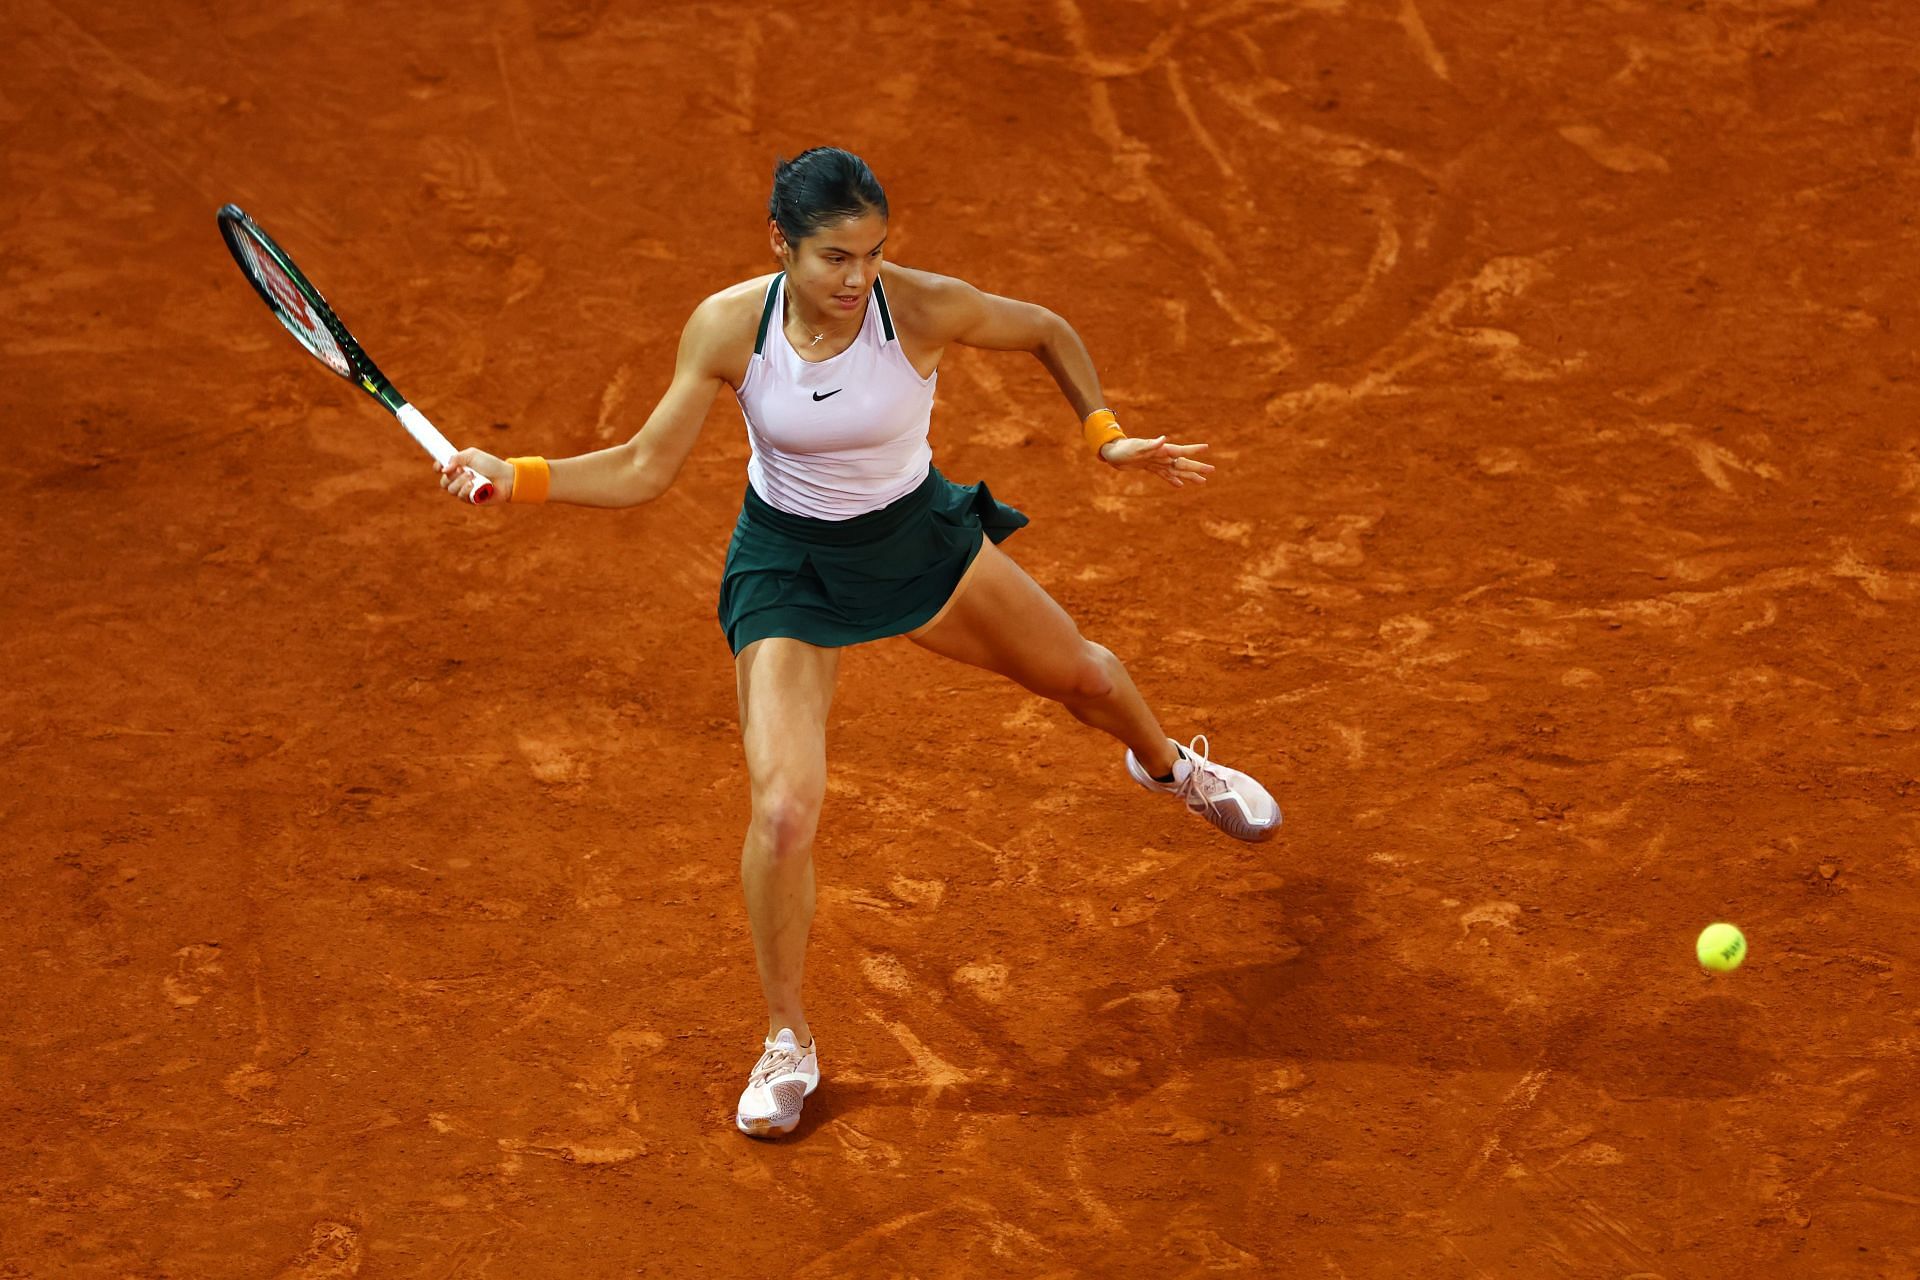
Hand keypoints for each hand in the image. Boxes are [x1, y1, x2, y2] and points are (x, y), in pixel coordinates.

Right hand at [439, 448, 511, 503]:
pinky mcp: (471, 500)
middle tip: (462, 470)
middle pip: (443, 482)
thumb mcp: (472, 455)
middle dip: (451, 476)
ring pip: (451, 490)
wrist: (506, 477)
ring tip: (472, 476)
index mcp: (458, 468)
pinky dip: (465, 490)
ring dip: (460, 482)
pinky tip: (473, 485)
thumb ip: (456, 458)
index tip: (439, 466)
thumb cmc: (491, 465)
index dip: (437, 468)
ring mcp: (464, 491)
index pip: (441, 470)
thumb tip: (444, 469)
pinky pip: (461, 497)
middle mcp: (459, 481)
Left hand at [1098, 435, 1214, 487]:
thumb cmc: (1124, 448)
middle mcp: (1161, 456)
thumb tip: (1163, 439)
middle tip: (1212, 470)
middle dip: (1197, 467)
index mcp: (1161, 450)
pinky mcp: (1151, 468)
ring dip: (1189, 475)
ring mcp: (1157, 463)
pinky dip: (1173, 480)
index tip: (1206, 447)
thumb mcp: (1136, 447)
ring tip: (1203, 481)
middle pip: (1182, 463)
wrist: (1113, 453)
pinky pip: (1165, 475)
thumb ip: (1151, 445)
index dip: (1193, 450)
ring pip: (1177, 470)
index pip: (1180, 451)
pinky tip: (1181, 485)